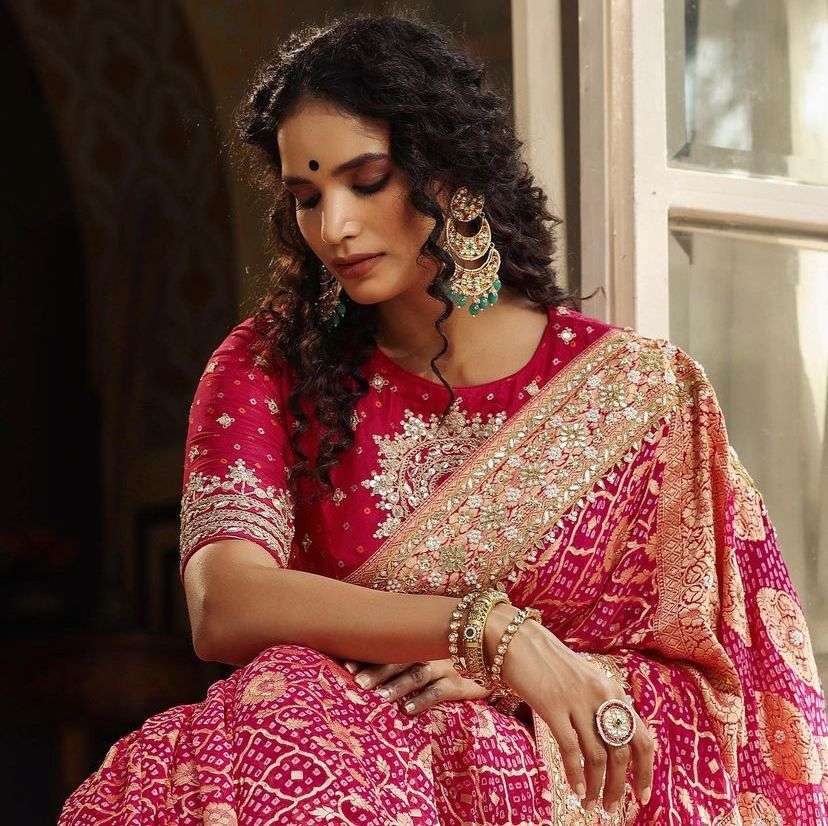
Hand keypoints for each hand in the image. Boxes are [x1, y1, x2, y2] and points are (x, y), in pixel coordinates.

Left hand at [342, 658, 492, 713]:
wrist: (500, 654)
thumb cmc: (457, 655)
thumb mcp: (434, 647)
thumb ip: (410, 649)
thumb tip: (375, 659)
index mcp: (421, 641)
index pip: (390, 646)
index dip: (368, 655)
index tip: (346, 663)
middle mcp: (431, 650)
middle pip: (399, 659)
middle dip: (377, 670)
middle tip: (356, 681)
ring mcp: (447, 664)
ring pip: (418, 673)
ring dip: (397, 685)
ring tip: (379, 697)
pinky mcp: (462, 682)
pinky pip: (440, 690)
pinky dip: (423, 700)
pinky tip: (408, 710)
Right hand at [485, 604, 654, 812]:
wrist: (516, 638)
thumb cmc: (547, 662)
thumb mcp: (583, 681)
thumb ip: (600, 706)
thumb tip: (613, 745)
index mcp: (613, 690)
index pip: (642, 738)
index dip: (645, 771)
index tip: (642, 796)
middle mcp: (601, 696)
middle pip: (622, 753)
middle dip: (620, 786)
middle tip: (613, 808)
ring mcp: (578, 700)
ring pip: (598, 756)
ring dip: (598, 787)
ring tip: (592, 805)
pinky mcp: (553, 706)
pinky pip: (571, 749)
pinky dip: (576, 775)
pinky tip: (575, 790)